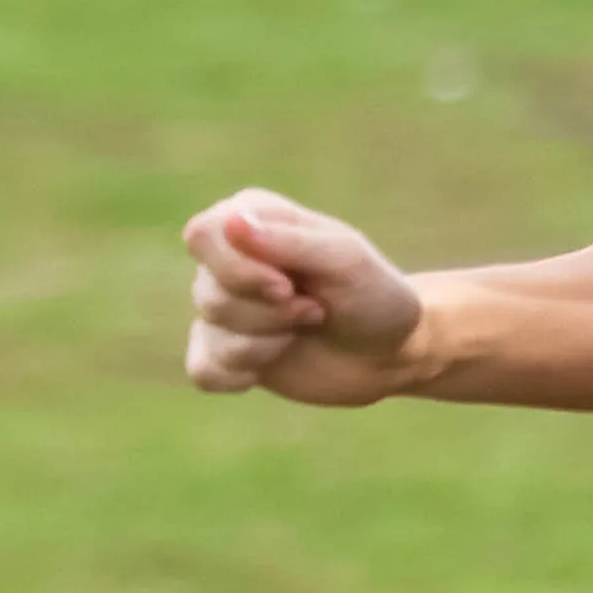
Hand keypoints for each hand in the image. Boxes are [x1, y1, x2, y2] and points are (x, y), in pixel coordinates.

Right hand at [180, 188, 431, 404]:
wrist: (389, 352)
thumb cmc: (372, 295)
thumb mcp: (347, 262)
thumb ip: (290, 241)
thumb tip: (231, 223)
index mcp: (252, 218)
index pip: (204, 235)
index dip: (238, 268)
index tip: (287, 286)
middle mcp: (227, 258)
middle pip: (208, 291)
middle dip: (270, 312)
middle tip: (315, 310)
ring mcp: (220, 305)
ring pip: (212, 333)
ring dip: (269, 342)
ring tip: (306, 327)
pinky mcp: (219, 351)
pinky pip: (204, 370)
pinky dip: (242, 374)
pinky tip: (273, 364)